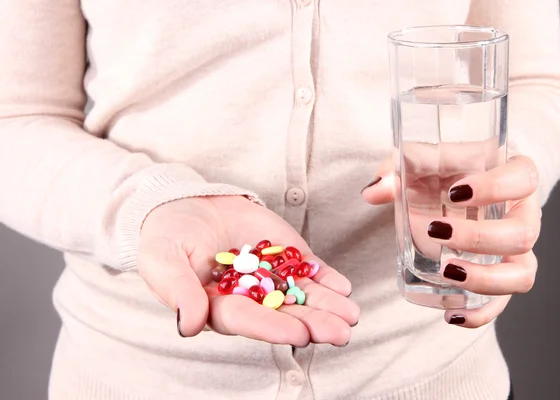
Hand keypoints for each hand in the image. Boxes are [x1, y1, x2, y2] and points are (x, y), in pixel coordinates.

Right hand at [137, 195, 358, 345]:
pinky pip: (308, 269)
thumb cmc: (167, 235)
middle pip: (283, 314)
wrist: (186, 204)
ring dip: (327, 306)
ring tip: (350, 315)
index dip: (273, 327)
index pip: (247, 319)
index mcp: (218, 305)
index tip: (299, 334)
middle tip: (340, 333)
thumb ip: (178, 290)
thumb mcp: (162, 259)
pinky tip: (343, 287)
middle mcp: (249, 297)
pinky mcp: (284, 255)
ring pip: (301, 295)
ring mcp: (270, 276)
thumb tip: (189, 326)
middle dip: (312, 324)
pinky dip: (326, 278)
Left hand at [362, 144, 539, 328]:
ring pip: (522, 274)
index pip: (523, 178)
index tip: (456, 193)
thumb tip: (374, 190)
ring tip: (446, 272)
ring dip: (486, 279)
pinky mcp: (501, 276)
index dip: (495, 187)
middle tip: (436, 231)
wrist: (453, 189)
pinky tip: (451, 315)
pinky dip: (480, 314)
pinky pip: (502, 303)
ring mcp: (516, 251)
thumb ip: (399, 170)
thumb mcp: (422, 162)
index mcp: (514, 177)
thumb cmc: (444, 171)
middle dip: (479, 238)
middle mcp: (523, 215)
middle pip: (523, 234)